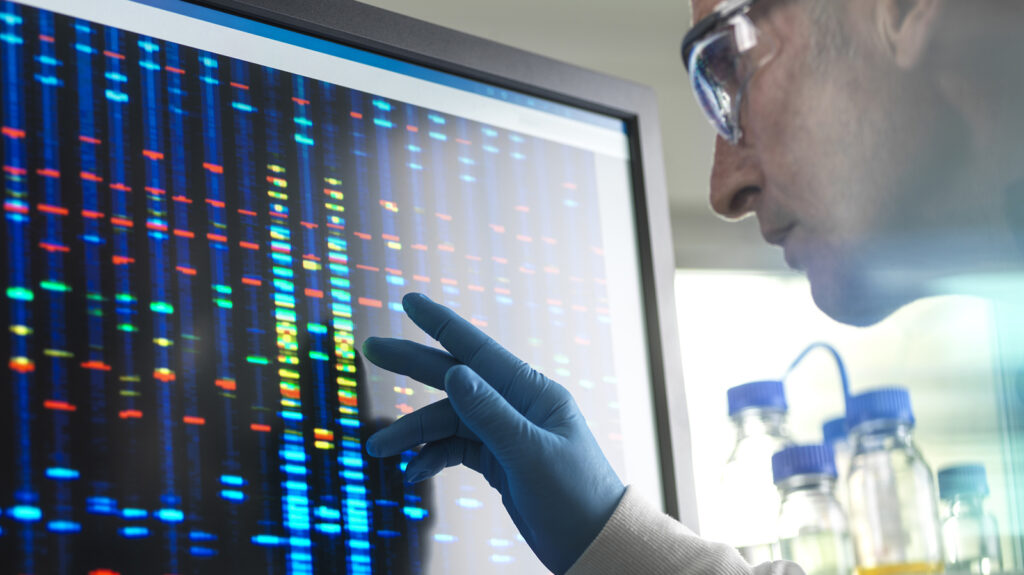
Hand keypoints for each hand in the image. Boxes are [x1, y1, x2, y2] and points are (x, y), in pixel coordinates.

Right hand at [363, 293, 624, 574]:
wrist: (593, 543)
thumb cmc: (575, 497)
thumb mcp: (531, 454)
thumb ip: (490, 414)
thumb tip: (455, 372)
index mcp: (532, 393)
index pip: (478, 350)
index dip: (441, 323)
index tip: (409, 300)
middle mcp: (517, 406)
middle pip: (455, 379)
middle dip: (412, 365)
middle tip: (370, 348)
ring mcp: (506, 433)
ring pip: (449, 420)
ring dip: (414, 433)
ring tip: (376, 450)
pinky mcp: (499, 460)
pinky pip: (455, 448)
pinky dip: (432, 457)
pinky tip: (411, 472)